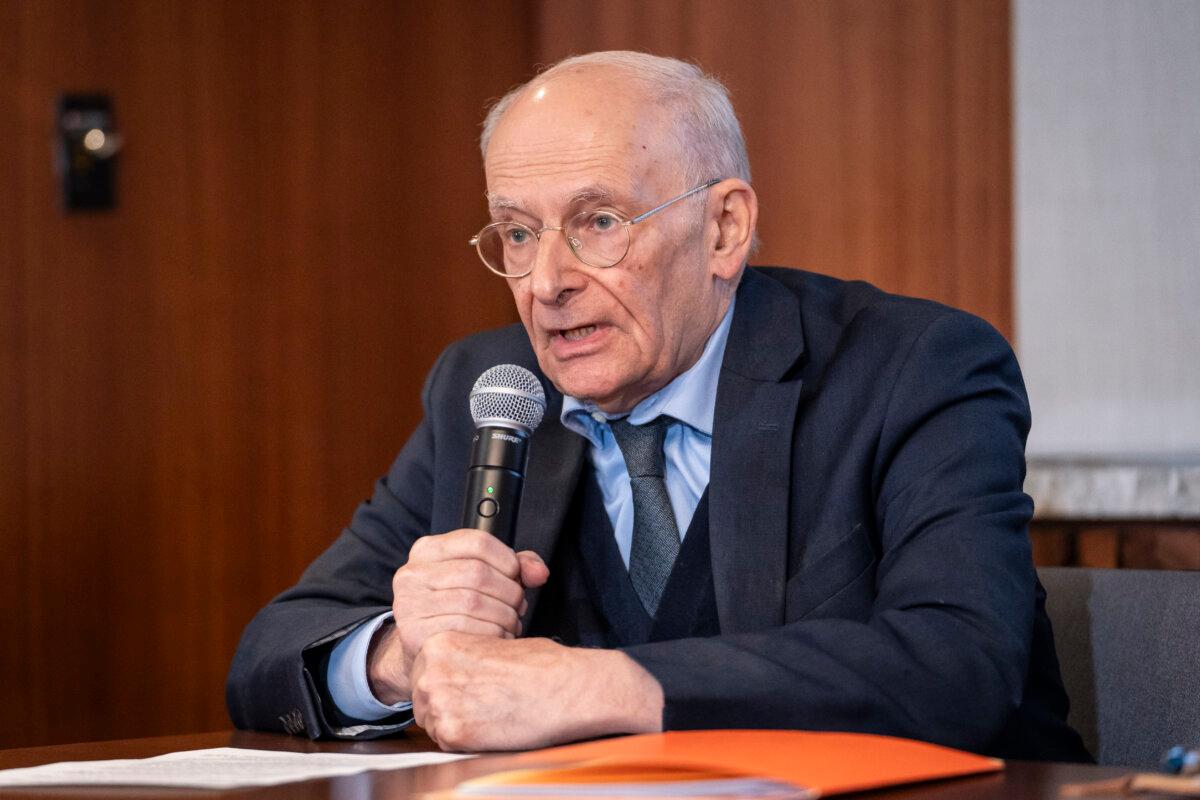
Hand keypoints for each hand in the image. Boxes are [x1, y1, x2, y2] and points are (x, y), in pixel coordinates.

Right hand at [367, 529, 548, 703]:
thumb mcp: (482, 580)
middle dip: (509, 592)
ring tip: (509, 624)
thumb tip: (539, 572)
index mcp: (428, 550)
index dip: (508, 560)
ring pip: (475, 602)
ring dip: (504, 616)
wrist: (424, 654)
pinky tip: (496, 640)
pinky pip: (467, 630)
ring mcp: (409, 603)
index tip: (516, 577)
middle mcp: (412, 574)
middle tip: (517, 607)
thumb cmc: (457, 612)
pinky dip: (492, 636)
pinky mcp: (413, 633)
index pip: (479, 542)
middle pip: (479, 573)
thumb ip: (514, 567)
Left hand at [410, 633, 663, 751]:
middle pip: (421, 698)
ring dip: (453, 723)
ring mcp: (439, 703)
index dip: (444, 683)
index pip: (423, 671)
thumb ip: (464, 657)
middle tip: (476, 706)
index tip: (465, 688)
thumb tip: (455, 672)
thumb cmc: (539, 664)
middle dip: (443, 705)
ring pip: (430, 723)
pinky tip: (490, 727)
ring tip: (486, 716)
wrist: (564, 688)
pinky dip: (464, 741)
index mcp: (441, 644)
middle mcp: (432, 671)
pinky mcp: (452, 732)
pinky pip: (444, 743)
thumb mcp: (492, 642)